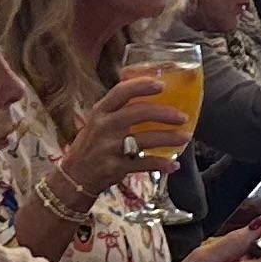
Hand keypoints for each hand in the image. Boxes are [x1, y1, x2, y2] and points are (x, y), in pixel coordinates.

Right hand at [70, 65, 191, 177]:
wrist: (75, 176)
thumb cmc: (92, 144)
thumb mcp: (98, 121)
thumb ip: (118, 109)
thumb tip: (148, 92)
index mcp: (100, 112)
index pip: (121, 92)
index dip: (142, 86)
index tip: (162, 85)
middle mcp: (104, 127)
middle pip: (139, 113)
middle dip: (165, 114)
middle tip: (182, 117)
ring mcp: (109, 148)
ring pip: (145, 140)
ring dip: (169, 138)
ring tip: (185, 137)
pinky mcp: (115, 168)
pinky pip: (143, 164)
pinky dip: (161, 164)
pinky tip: (174, 164)